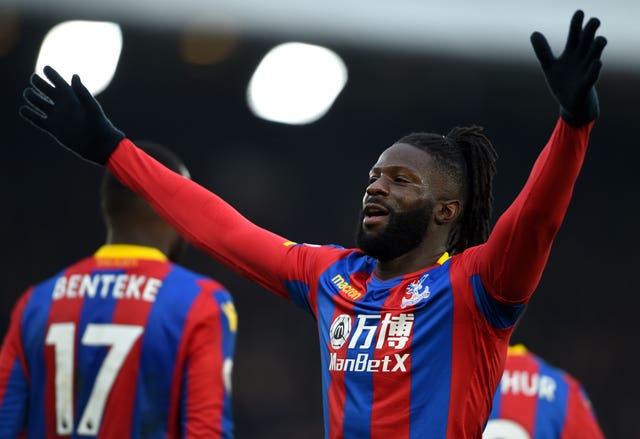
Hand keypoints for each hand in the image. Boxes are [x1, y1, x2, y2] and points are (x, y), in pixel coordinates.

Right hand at [19, 65, 124, 164]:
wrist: (98, 144)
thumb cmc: (99, 124)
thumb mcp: (91, 107)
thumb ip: (82, 92)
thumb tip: (74, 76)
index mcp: (72, 98)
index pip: (59, 82)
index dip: (52, 74)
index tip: (45, 68)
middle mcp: (63, 105)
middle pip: (46, 90)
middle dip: (39, 83)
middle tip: (34, 79)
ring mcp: (57, 117)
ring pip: (40, 104)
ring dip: (32, 97)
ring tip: (28, 93)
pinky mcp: (53, 129)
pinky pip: (38, 120)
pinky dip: (30, 115)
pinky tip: (23, 110)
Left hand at [531, 10, 606, 125]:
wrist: (570, 104)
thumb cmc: (563, 82)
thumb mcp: (549, 66)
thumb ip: (543, 51)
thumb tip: (534, 33)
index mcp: (573, 53)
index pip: (575, 35)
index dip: (577, 24)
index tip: (579, 12)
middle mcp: (582, 59)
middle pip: (588, 42)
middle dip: (591, 32)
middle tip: (594, 20)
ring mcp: (586, 71)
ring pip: (594, 56)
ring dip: (597, 48)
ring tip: (600, 39)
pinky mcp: (586, 85)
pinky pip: (592, 76)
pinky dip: (594, 70)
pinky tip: (596, 62)